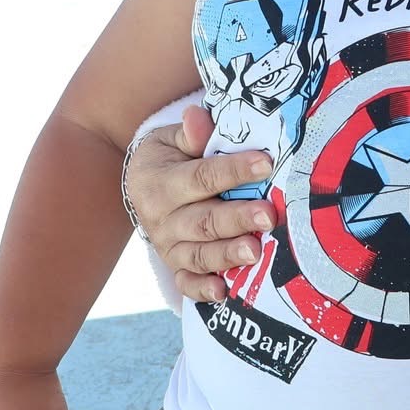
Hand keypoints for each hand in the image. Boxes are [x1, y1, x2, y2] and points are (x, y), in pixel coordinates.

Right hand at [128, 106, 274, 301]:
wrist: (141, 184)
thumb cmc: (170, 156)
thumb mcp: (171, 139)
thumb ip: (190, 133)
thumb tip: (198, 117)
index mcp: (161, 182)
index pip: (201, 176)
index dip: (233, 170)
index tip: (265, 163)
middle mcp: (163, 219)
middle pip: (203, 221)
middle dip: (236, 219)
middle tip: (268, 215)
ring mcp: (169, 246)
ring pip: (198, 254)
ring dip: (227, 255)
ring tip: (256, 252)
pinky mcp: (176, 266)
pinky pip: (187, 283)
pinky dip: (203, 291)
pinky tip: (224, 292)